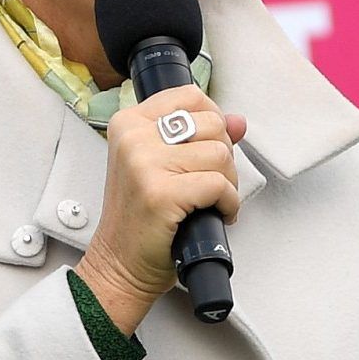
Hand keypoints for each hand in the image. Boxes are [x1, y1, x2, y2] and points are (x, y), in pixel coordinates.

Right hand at [73, 85, 247, 332]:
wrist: (120, 263)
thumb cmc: (141, 218)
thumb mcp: (162, 166)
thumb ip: (199, 138)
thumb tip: (238, 122)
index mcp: (129, 123)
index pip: (190, 96)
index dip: (213, 121)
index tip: (209, 147)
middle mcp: (133, 137)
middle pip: (211, 124)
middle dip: (224, 156)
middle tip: (210, 181)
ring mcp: (144, 163)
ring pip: (220, 154)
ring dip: (228, 183)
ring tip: (210, 200)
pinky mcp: (161, 192)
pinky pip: (219, 185)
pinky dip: (229, 203)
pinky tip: (215, 213)